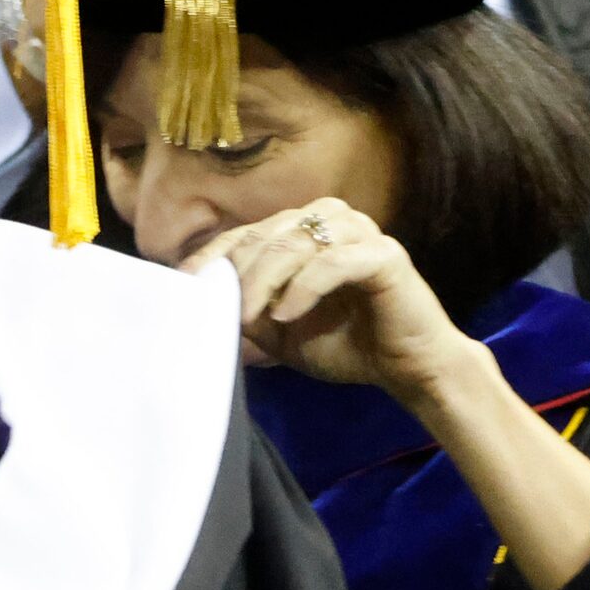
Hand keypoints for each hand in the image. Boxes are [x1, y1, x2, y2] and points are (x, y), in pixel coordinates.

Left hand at [178, 198, 481, 403]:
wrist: (405, 368)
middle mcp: (330, 220)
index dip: (211, 257)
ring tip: (250, 316)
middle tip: (221, 310)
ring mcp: (359, 233)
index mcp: (302, 231)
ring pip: (294, 242)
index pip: (244, 234)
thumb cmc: (343, 344)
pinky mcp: (384, 255)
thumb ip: (244, 308)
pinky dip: (303, 287)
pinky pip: (333, 262)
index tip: (185, 285)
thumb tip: (199, 299)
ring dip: (264, 280)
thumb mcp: (277, 329)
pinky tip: (285, 314)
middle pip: (264, 235)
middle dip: (237, 274)